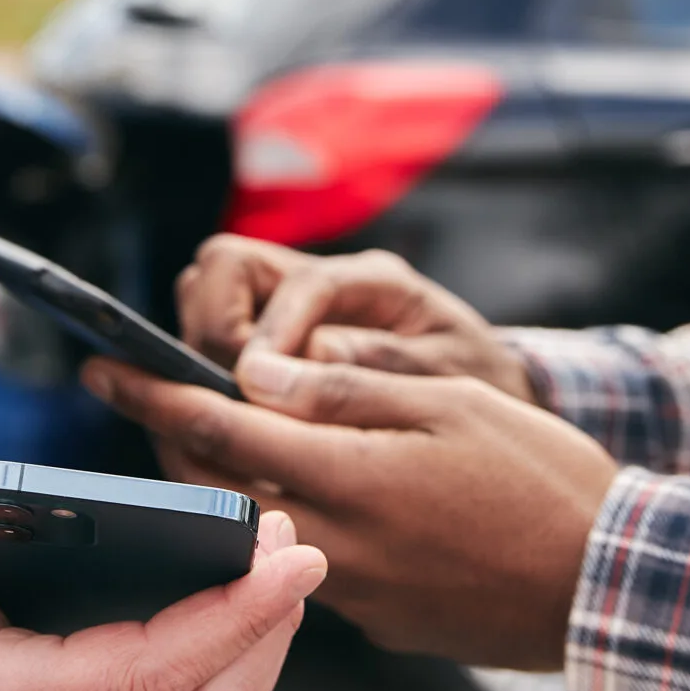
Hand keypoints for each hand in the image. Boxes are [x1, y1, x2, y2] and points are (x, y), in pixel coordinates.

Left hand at [86, 351, 617, 671]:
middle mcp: (331, 546)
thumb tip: (251, 370)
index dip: (148, 394)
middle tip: (153, 398)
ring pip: (256, 531)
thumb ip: (343, 388)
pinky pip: (306, 566)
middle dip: (171, 442)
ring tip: (234, 435)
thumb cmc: (540, 477)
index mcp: (347, 477)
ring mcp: (350, 595)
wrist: (608, 587)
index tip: (99, 367)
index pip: (215, 429)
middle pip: (213, 492)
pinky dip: (290, 523)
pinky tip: (319, 494)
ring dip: (230, 486)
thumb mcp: (450, 403)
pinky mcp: (375, 624)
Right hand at [173, 236, 536, 403]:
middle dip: (213, 331)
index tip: (251, 386)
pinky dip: (206, 374)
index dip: (266, 333)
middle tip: (232, 397)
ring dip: (202, 350)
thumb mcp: (446, 379)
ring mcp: (288, 311)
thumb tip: (303, 362)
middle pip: (223, 267)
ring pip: (204, 296)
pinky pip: (212, 339)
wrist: (488, 407)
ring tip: (224, 411)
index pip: (296, 282)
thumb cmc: (476, 393)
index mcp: (373, 282)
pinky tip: (228, 423)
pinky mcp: (269, 344)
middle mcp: (321, 284)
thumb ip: (377, 367)